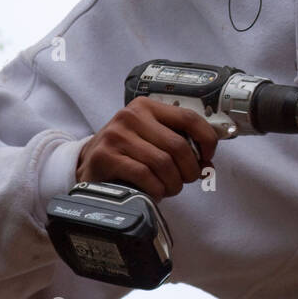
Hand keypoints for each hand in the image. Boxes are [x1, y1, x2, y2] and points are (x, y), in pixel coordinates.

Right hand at [76, 97, 218, 198]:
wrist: (89, 165)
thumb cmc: (128, 153)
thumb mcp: (153, 141)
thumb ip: (181, 146)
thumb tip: (207, 164)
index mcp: (147, 107)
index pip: (189, 117)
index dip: (206, 139)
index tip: (208, 156)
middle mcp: (131, 116)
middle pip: (178, 145)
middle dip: (190, 169)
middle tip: (187, 180)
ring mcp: (116, 135)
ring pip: (163, 162)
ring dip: (173, 183)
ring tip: (170, 188)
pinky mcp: (106, 156)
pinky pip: (145, 175)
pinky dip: (157, 188)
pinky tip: (156, 191)